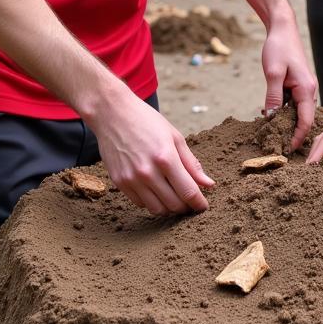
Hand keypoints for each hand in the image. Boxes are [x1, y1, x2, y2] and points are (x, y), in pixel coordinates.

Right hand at [91, 91, 213, 215]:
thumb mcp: (175, 137)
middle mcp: (148, 172)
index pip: (188, 192)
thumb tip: (209, 184)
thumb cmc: (147, 121)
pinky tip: (156, 189)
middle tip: (190, 199)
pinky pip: (140, 203)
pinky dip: (152, 201)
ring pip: (157, 209)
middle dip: (185, 206)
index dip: (198, 203)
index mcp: (166, 158)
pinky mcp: (119, 183)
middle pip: (173, 204)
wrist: (113, 114)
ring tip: (174, 195)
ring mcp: (132, 179)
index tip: (203, 206)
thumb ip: (192, 164)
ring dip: (169, 207)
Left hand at [261, 14, 318, 151]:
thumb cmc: (278, 48)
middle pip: (304, 119)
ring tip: (274, 135)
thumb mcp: (272, 73)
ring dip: (288, 123)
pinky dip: (285, 112)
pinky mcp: (298, 83)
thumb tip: (272, 118)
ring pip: (299, 111)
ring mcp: (304, 86)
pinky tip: (273, 116)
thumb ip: (273, 96)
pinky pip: (294, 102)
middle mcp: (309, 89)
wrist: (282, 28)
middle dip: (293, 134)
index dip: (298, 138)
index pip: (306, 121)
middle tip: (279, 147)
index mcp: (306, 89)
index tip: (287, 151)